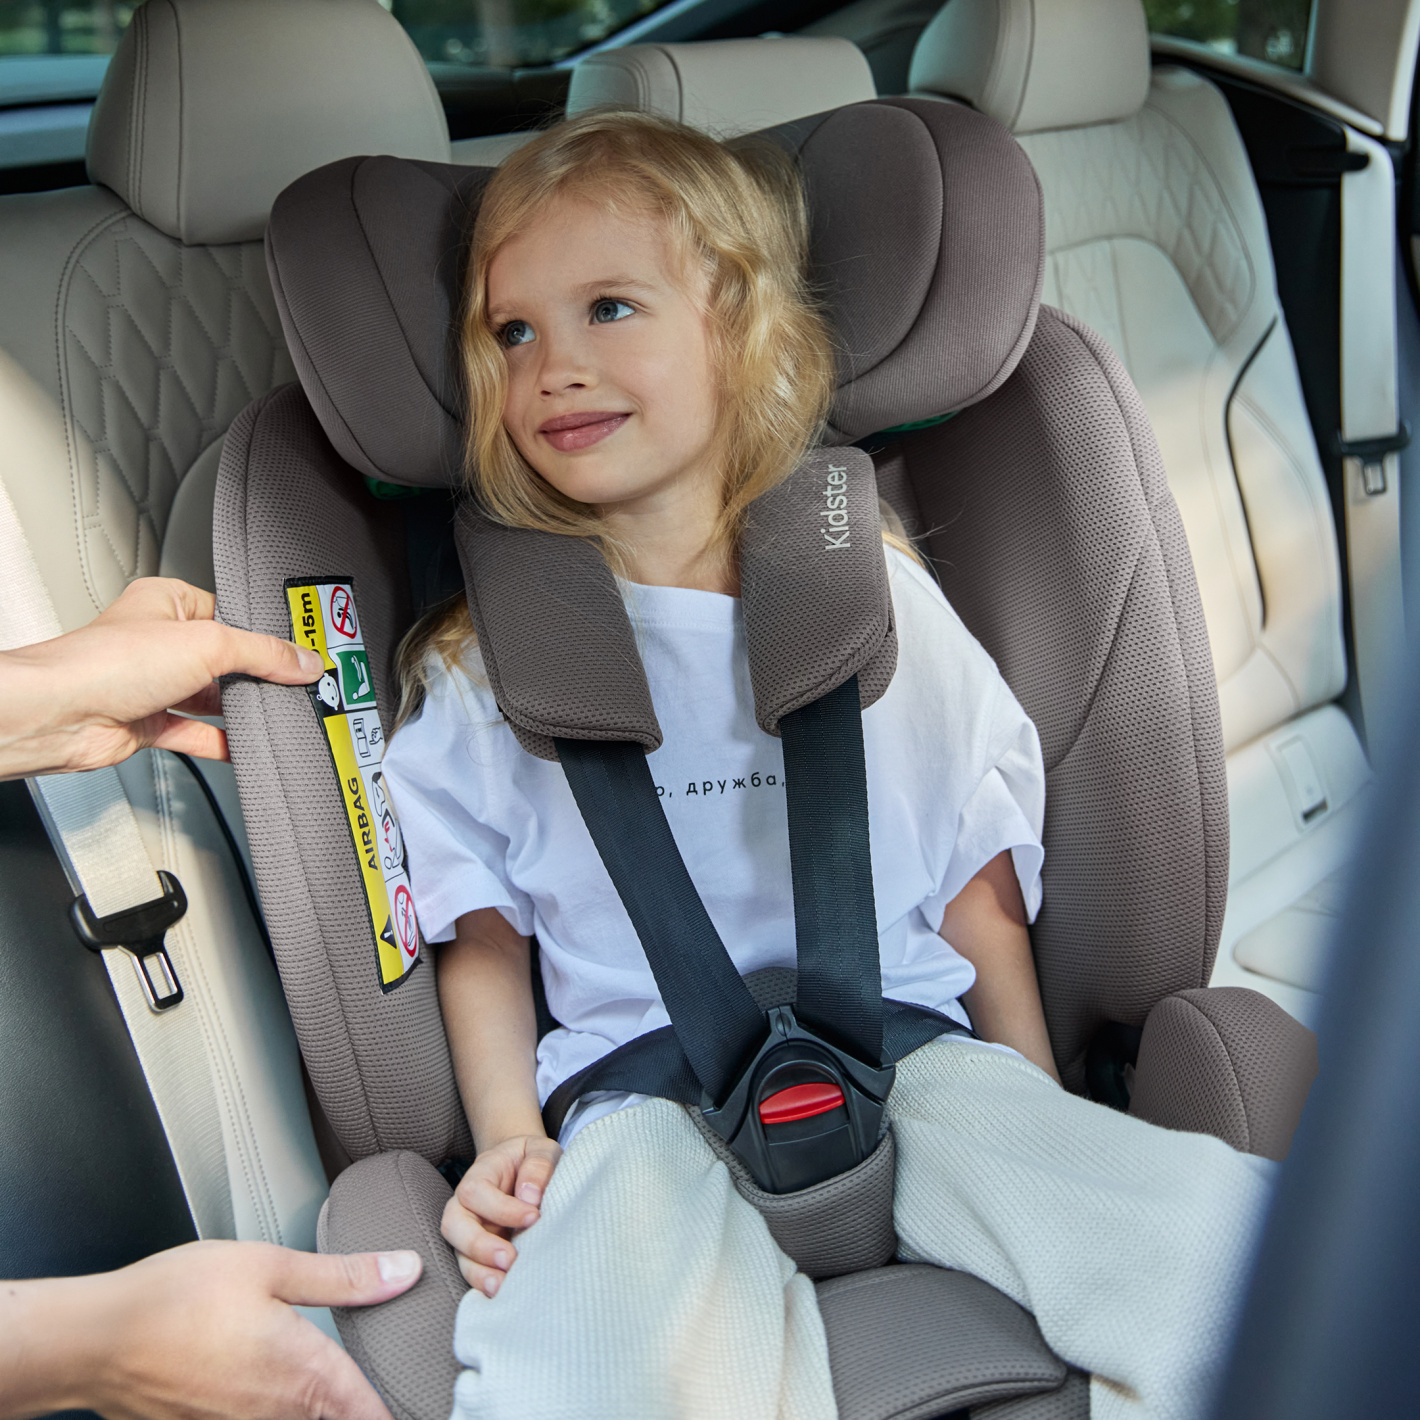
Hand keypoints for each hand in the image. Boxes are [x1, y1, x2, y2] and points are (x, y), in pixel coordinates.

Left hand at [0, 577, 322, 778]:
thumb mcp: (209, 643)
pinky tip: (246, 745)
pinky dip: (221, 741)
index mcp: (168, 602)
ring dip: (239, 709)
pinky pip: (195, 732)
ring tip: (277, 714)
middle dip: (255, 675)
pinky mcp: (148, 722)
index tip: (300, 649)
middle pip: (225, 658)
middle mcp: (159, 640)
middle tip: (296, 684)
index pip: (231, 613)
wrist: (61, 715)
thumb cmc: (106, 662)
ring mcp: (153, 683)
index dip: (265, 632)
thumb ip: (264, 653)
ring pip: (211, 697)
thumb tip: (304, 660)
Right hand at [0, 1241, 422, 1419]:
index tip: (424, 1409)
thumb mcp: (269, 1266)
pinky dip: (283, 1414)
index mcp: (301, 1370)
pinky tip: (284, 1393)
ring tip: (346, 1394)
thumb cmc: (177, 1295)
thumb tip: (405, 1270)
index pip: (366, 1409)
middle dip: (362, 1411)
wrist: (95, 1341)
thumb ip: (343, 1276)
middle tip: (395, 1395)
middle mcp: (275, 1412)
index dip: (394, 1413)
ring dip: (324, 1413)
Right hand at [441, 1134, 561, 1296]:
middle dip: (479, 1246)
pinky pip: (475, 1272)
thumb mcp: (542, 1149)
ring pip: (460, 1255)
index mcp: (480, 1175)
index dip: (501, 1208)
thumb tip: (530, 1196)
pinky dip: (485, 1285)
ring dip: (479, 1273)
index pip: (475, 1192)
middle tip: (509, 1260)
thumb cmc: (533, 1160)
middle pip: (454, 1226)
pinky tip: (503, 1295)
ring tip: (502, 1287)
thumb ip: (538, 1166)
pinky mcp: (481, 1255)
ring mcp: (471, 1232)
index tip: (534, 1215)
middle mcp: (467, 1206)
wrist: (526, 1169)